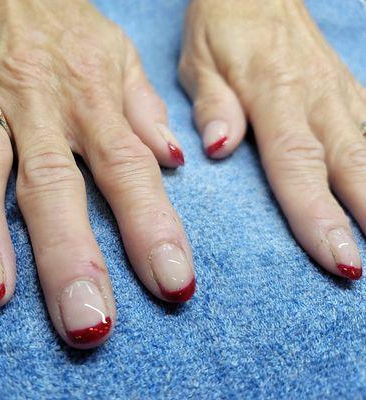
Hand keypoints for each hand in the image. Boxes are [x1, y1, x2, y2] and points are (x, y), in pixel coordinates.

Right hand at [0, 0, 195, 347]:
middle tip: (85, 322)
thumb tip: (175, 163)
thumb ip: (147, 112)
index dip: (152, 229)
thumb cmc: (76, 37)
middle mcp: (41, 108)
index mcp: (94, 102)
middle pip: (54, 186)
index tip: (172, 285)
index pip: (130, 170)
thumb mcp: (125, 62)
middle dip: (69, 257)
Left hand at [179, 0, 364, 278]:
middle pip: (351, 164)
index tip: (340, 258)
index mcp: (274, 93)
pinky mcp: (349, 89)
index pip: (297, 163)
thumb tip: (217, 147)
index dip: (318, 214)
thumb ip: (212, 105)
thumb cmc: (221, 28)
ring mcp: (340, 92)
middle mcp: (316, 96)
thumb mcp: (200, 62)